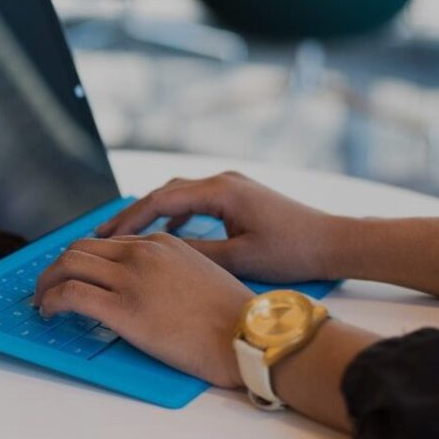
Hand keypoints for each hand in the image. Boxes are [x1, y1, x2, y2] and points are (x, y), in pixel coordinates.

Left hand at [33, 232, 251, 386]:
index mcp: (161, 243)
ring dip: (47, 282)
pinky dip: (51, 300)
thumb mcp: (199, 275)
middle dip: (57, 267)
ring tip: (42, 301)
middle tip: (49, 286)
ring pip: (68, 265)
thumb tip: (144, 287)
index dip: (84, 260)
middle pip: (79, 249)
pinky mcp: (123, 309)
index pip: (106, 243)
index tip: (74, 274)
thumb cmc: (233, 317)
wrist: (249, 336)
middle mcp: (142, 253)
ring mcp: (131, 279)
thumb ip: (167, 270)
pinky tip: (49, 312)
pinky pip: (70, 295)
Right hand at [96, 171, 338, 281]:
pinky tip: (166, 233)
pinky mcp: (238, 196)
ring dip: (152, 214)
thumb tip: (158, 252)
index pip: (160, 200)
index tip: (105, 236)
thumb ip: (196, 252)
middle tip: (103, 234)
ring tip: (126, 235)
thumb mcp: (239, 258)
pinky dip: (175, 215)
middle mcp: (222, 180)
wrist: (335, 241)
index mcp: (220, 190)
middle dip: (133, 214)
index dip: (129, 219)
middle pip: (164, 193)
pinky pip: (195, 201)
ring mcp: (231, 186)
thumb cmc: (293, 251)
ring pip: (178, 195)